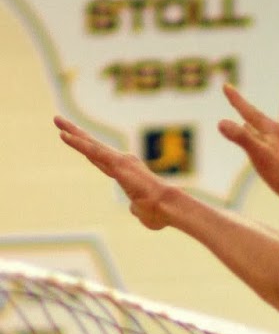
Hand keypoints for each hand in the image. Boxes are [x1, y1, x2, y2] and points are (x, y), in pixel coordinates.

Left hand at [54, 117, 173, 230]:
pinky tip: (64, 135)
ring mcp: (119, 161)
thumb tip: (134, 209)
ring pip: (91, 144)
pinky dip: (78, 143)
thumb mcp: (142, 213)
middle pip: (93, 146)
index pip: (101, 160)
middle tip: (60, 122)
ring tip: (56, 120)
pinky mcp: (116, 163)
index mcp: (127, 173)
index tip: (76, 140)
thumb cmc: (159, 212)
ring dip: (72, 132)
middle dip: (77, 134)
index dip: (87, 150)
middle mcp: (123, 162)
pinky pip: (93, 151)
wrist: (168, 207)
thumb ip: (136, 208)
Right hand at [219, 83, 278, 213]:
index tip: (226, 86)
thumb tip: (221, 123)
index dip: (237, 100)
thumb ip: (241, 138)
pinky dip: (263, 139)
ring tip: (246, 122)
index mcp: (273, 130)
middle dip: (245, 110)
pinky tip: (264, 146)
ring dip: (254, 126)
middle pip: (258, 119)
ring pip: (266, 131)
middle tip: (235, 100)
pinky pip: (272, 143)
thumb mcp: (259, 155)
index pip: (250, 111)